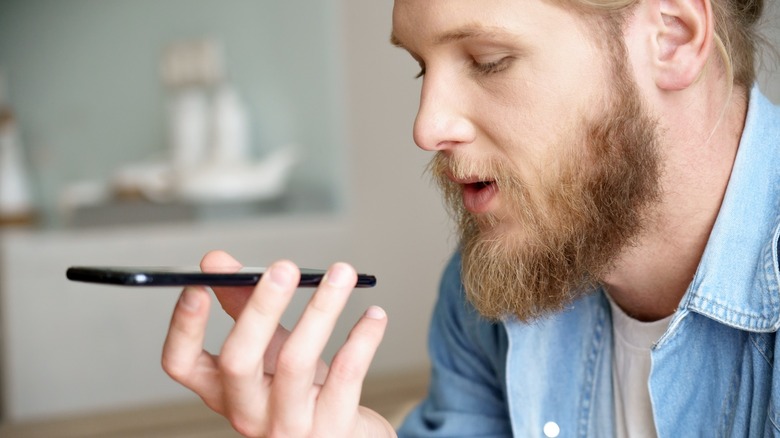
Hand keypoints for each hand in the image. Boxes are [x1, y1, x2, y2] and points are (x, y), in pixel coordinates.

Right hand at [161, 250, 394, 436]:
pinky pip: (346, 375)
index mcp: (222, 390)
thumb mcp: (268, 353)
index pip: (181, 364)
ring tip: (342, 273)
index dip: (184, 326)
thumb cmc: (301, 393)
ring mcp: (289, 426)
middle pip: (238, 361)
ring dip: (321, 309)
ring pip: (297, 362)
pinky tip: (374, 314)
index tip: (197, 283)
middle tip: (283, 267)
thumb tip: (216, 260)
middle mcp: (248, 413)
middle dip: (261, 308)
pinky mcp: (333, 428)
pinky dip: (362, 338)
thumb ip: (242, 307)